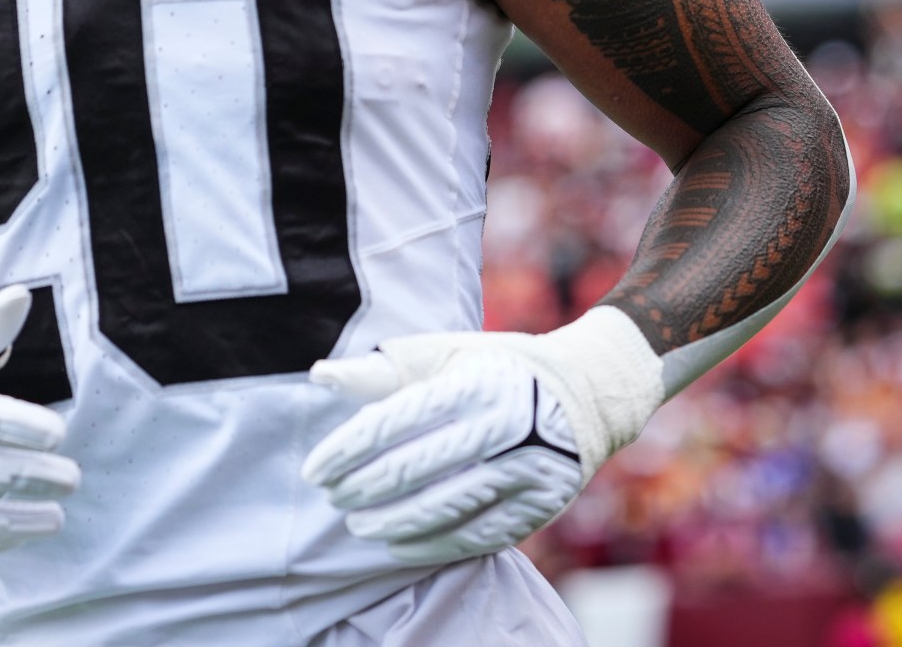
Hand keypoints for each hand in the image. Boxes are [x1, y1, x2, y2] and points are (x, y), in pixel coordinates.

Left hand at [302, 342, 584, 564]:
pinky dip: (429, 546)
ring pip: (441, 509)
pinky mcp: (539, 506)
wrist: (588, 393)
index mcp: (474, 383)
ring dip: (389, 523)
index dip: (346, 451)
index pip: (393, 423)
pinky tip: (397, 544)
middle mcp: (504, 426)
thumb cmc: (497, 369)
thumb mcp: (446, 355)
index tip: (314, 470)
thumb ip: (384, 371)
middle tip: (332, 497)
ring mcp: (526, 470)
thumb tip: (321, 377)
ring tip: (357, 525)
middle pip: (413, 469)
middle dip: (361, 489)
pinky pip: (474, 537)